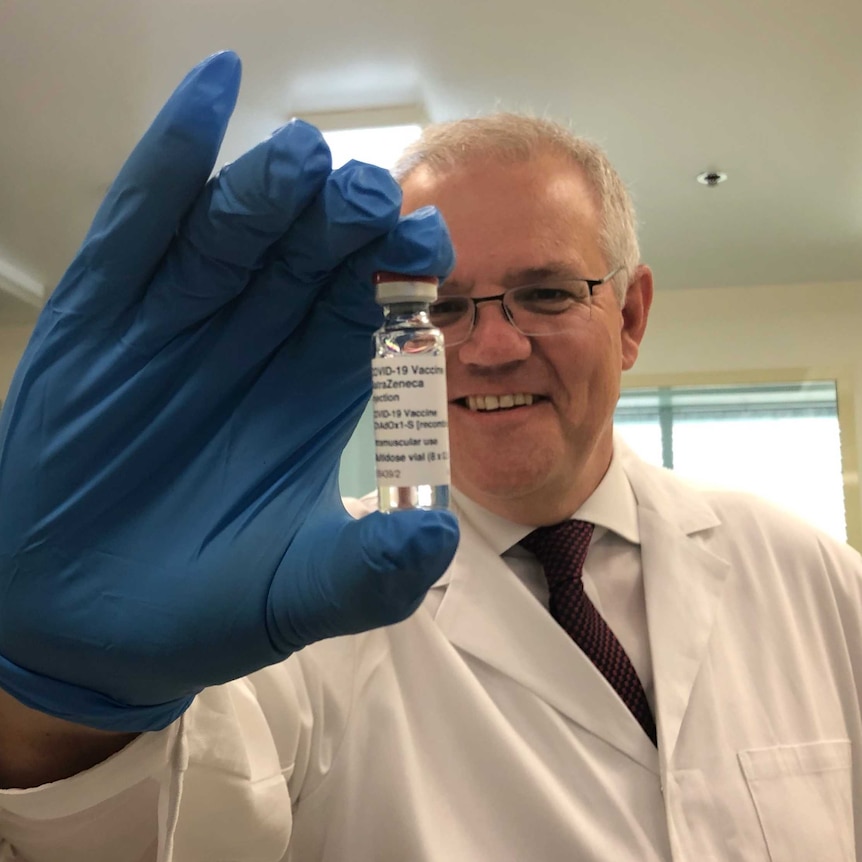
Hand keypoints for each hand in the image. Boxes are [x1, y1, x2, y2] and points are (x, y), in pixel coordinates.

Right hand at [0, 52, 458, 731]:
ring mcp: (183, 318)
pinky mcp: (107, 313)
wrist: (87, 624)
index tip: (429, 251)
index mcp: (321, 389)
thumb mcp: (294, 595)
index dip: (402, 274)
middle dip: (348, 219)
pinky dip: (169, 162)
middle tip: (374, 197)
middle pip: (315, 254)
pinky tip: (205, 101)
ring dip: (273, 188)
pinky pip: (142, 225)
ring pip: (237, 229)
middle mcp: (261, 340)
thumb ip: (369, 572)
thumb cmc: (200, 606)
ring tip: (304, 161)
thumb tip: (439, 539)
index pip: (373, 308)